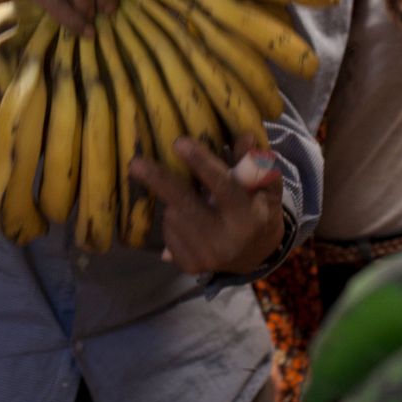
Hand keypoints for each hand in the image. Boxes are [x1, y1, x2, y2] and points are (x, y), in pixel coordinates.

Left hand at [129, 137, 284, 275]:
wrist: (256, 256)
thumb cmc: (259, 210)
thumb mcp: (266, 186)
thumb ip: (257, 163)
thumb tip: (245, 136)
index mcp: (248, 218)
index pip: (223, 187)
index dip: (201, 164)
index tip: (179, 143)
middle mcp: (225, 242)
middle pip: (185, 205)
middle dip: (159, 181)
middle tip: (135, 162)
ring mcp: (205, 257)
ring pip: (173, 216)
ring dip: (175, 200)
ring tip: (193, 198)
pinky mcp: (188, 265)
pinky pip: (169, 232)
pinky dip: (174, 219)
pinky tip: (190, 218)